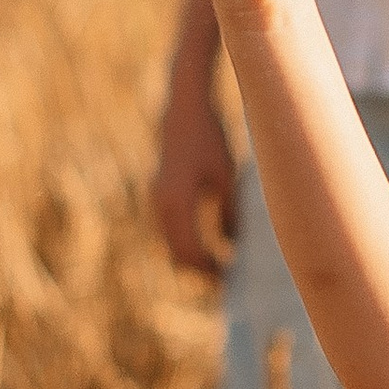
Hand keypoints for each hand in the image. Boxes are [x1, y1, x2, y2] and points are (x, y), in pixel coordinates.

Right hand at [153, 81, 236, 274]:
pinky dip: (187, 241)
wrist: (184, 109)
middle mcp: (161, 204)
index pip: (190, 251)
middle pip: (177, 252)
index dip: (209, 269)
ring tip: (220, 265)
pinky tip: (210, 243)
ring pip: (171, 242)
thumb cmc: (210, 139)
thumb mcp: (228, 178)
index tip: (229, 278)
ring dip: (192, 256)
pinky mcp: (159, 193)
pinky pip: (170, 228)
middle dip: (199, 269)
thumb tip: (232, 245)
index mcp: (177, 202)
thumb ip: (230, 214)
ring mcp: (157, 198)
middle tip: (225, 280)